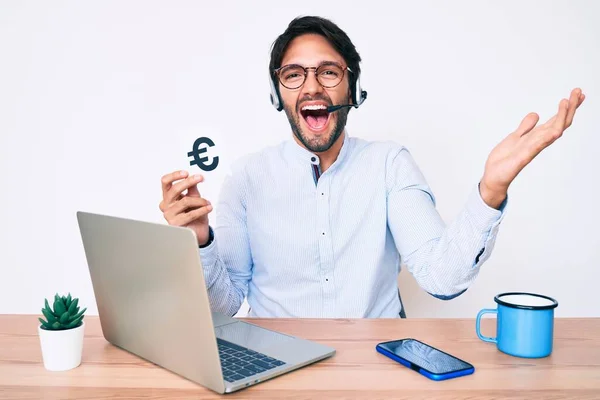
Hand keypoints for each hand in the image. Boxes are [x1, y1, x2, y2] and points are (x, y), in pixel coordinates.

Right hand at [159, 170, 212, 245]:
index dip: (174, 176)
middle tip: (200, 178)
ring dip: (200, 200)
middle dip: (188, 182)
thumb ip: (192, 188)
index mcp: (168, 196)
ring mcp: (168, 214)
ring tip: (208, 202)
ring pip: (185, 201)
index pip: (165, 182)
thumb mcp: (195, 198)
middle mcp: (165, 205)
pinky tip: (209, 208)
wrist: (198, 231)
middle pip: (174, 189)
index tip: (186, 173)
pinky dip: (201, 210)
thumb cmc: (194, 214)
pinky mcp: (175, 224)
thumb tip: (195, 177)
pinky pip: (190, 214)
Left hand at [480, 88, 585, 208]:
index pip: (556, 120)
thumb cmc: (504, 160)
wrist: (493, 177)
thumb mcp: (514, 137)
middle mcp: (538, 141)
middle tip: (579, 92)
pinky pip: (539, 145)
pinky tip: (556, 128)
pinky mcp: (524, 157)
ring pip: (554, 131)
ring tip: (567, 101)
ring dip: (562, 117)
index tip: (576, 94)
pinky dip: (547, 136)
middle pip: (560, 123)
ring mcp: (533, 148)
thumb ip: (525, 127)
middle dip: (570, 108)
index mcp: (536, 136)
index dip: (567, 107)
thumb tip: (535, 115)